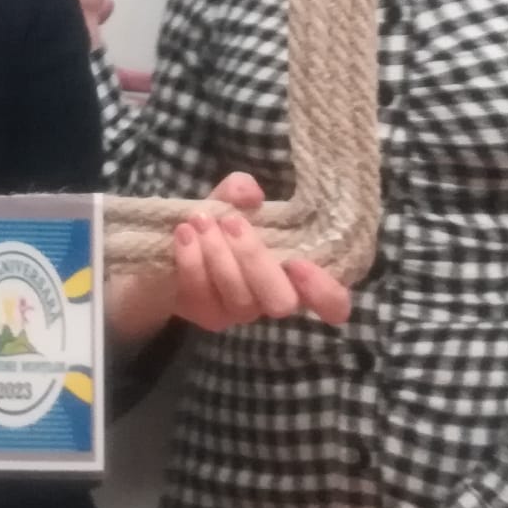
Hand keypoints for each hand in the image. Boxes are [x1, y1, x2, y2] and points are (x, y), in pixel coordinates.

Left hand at [108, 172, 352, 339]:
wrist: (174, 246)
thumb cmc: (219, 224)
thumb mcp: (230, 201)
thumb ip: (240, 192)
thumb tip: (250, 193)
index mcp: (296, 273)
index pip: (333, 304)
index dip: (324, 291)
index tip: (298, 262)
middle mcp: (274, 298)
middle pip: (282, 303)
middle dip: (256, 260)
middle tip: (233, 223)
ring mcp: (242, 312)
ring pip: (241, 299)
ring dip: (219, 255)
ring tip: (200, 220)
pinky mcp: (211, 316)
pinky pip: (204, 295)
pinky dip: (192, 261)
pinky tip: (183, 234)